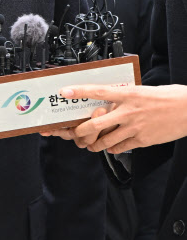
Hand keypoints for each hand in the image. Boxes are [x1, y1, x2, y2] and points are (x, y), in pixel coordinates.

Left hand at [47, 83, 186, 153]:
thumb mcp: (140, 90)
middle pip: (96, 125)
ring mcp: (134, 127)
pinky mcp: (142, 140)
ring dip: (95, 144)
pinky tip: (111, 147)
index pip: (98, 92)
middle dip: (81, 131)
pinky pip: (121, 147)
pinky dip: (113, 149)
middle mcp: (128, 111)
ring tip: (90, 144)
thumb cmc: (164, 97)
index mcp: (127, 94)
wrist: (186, 109)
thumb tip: (106, 99)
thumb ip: (122, 96)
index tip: (64, 92)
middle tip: (74, 133)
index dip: (79, 92)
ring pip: (106, 141)